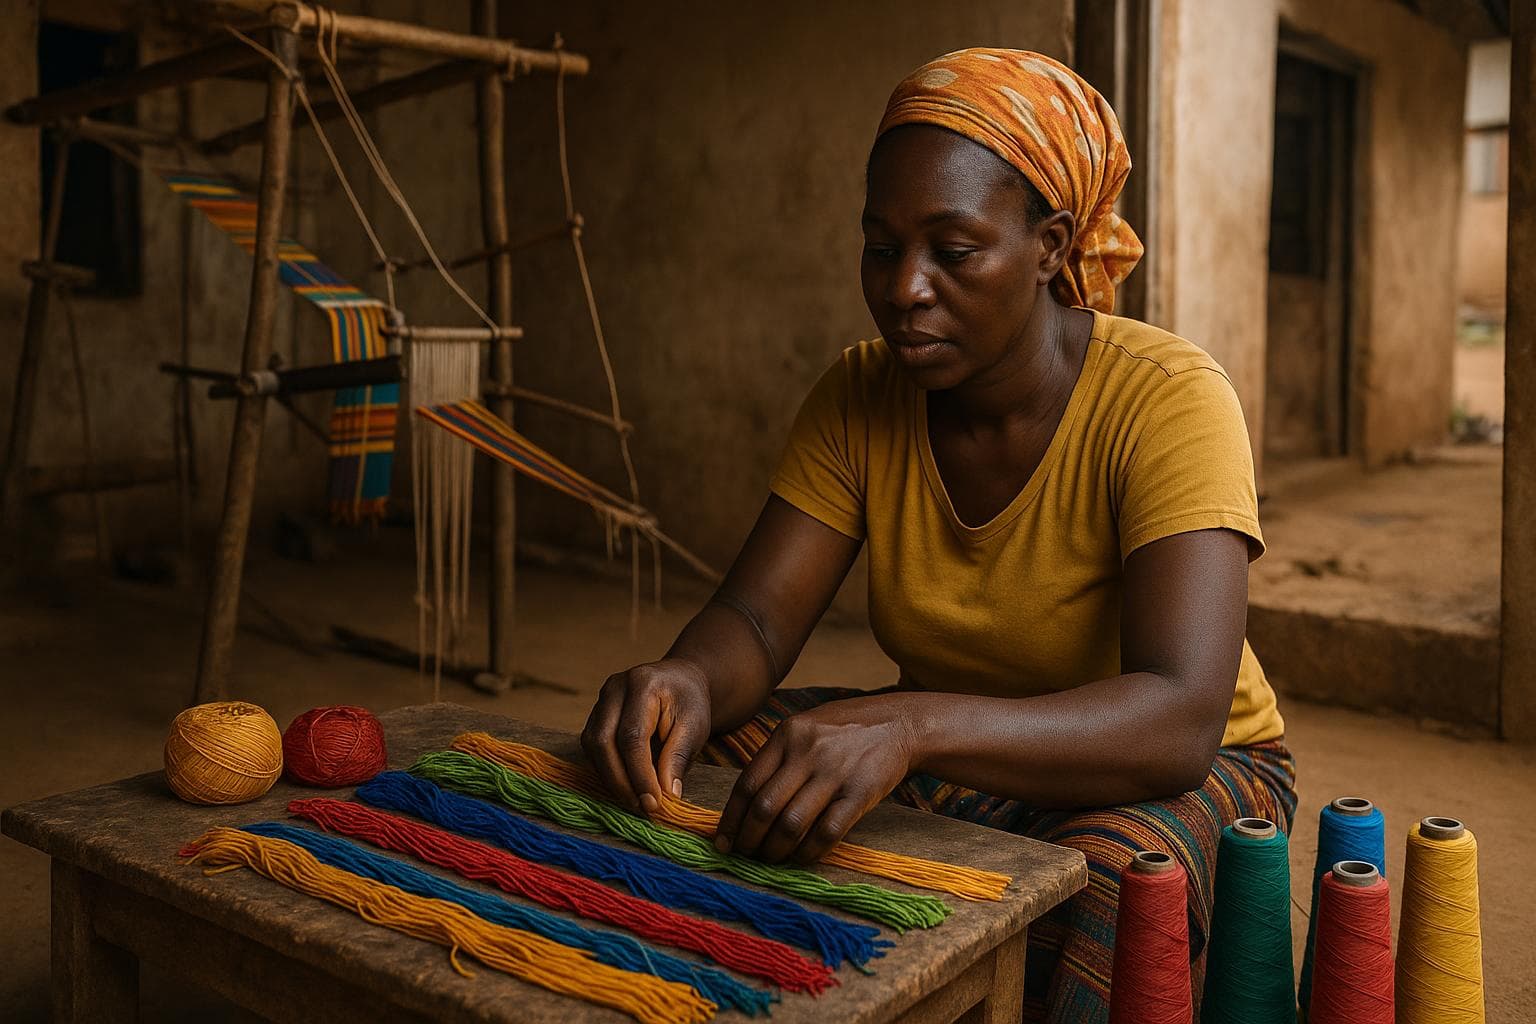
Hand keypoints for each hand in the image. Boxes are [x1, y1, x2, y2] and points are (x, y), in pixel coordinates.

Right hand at [581, 659, 711, 815]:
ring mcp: (600, 700)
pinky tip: (625, 786)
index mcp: (643, 684)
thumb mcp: (694, 728)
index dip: (639, 774)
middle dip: (621, 781)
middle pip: (603, 741)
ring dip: (611, 779)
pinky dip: (607, 770)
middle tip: (642, 807)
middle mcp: (614, 689)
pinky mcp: (595, 715)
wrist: (679, 681)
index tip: (653, 803)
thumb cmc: (689, 703)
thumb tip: (666, 796)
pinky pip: (592, 748)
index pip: (632, 736)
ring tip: (635, 801)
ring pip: (593, 747)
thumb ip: (677, 758)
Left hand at [715, 696, 914, 864]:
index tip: (723, 840)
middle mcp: (807, 753)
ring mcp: (834, 773)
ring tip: (770, 859)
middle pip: (765, 807)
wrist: (900, 723)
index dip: (731, 818)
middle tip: (745, 855)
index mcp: (787, 734)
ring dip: (775, 850)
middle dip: (749, 839)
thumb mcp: (807, 727)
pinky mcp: (859, 794)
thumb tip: (746, 800)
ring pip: (791, 824)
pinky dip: (809, 851)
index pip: (748, 783)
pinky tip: (801, 857)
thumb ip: (778, 756)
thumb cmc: (846, 729)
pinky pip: (827, 832)